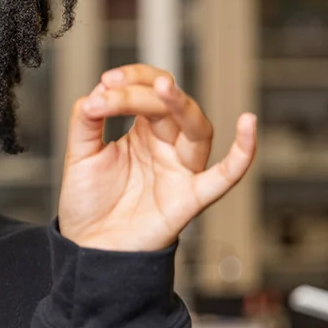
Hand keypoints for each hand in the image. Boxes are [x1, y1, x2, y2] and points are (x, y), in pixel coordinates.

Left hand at [58, 64, 256, 251]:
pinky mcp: (189, 198)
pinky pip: (225, 176)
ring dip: (183, 106)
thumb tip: (96, 92)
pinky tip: (248, 126)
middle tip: (117, 86)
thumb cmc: (89, 203)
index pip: (150, 92)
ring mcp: (180, 171)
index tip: (107, 80)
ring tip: (162, 89)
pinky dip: (242, 153)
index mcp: (142, 132)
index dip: (133, 79)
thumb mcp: (79, 154)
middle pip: (172, 107)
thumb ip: (85, 121)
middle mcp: (166, 147)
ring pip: (198, 130)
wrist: (89, 248)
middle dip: (146, 92)